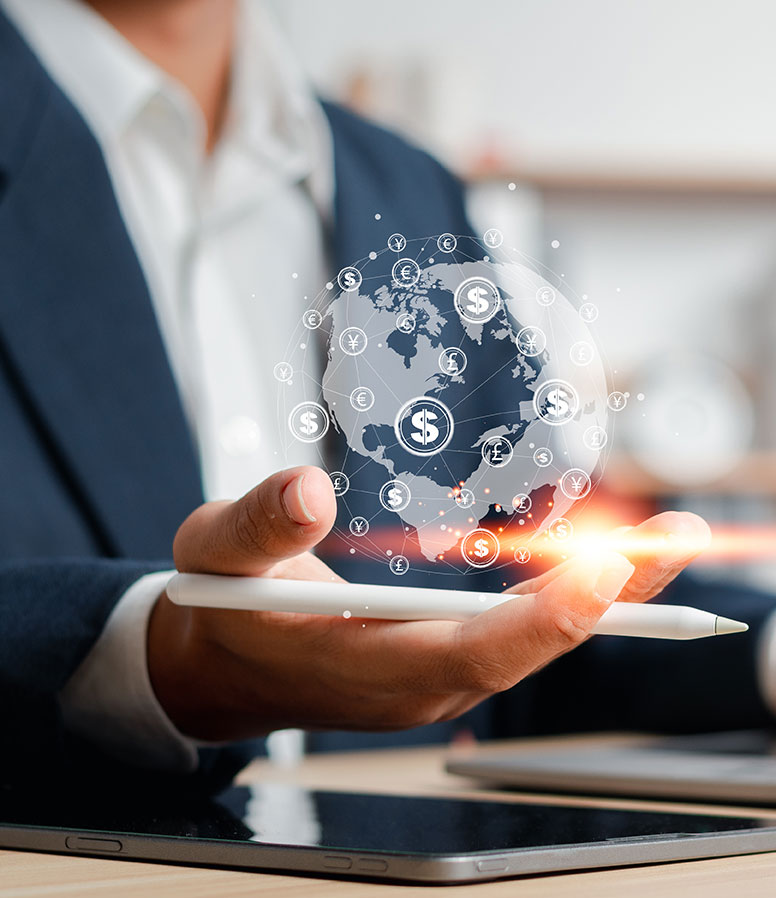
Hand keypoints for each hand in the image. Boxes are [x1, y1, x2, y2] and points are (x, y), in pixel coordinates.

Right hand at [147, 467, 709, 740]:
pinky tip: (612, 559)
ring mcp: (439, 672)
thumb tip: (307, 491)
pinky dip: (575, 595)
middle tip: (677, 540)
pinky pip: (525, 629)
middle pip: (533, 647)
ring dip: (610, 594)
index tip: (605, 569)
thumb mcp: (217, 553)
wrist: (226, 664)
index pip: (472, 654)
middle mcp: (420, 681)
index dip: (543, 619)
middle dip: (613, 598)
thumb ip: (257, 524)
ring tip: (669, 541)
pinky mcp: (447, 655)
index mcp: (366, 666)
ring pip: (539, 640)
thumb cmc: (224, 609)